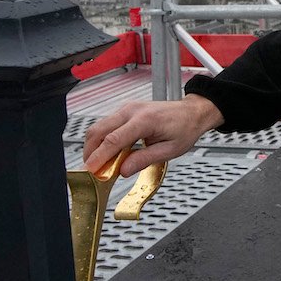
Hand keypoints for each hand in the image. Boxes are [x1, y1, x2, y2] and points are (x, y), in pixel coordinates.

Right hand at [83, 94, 222, 176]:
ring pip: (98, 127)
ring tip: (98, 166)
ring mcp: (126, 109)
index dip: (98, 157)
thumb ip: (144, 160)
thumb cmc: (185, 128)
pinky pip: (105, 125)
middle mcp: (131, 111)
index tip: (90, 171)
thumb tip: (123, 171)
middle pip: (98, 131)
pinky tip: (106, 154)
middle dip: (90, 153)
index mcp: (144, 120)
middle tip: (90, 172)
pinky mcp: (124, 111)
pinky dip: (101, 141)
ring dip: (94, 147)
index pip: (113, 140)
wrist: (191, 113)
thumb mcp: (170, 150)